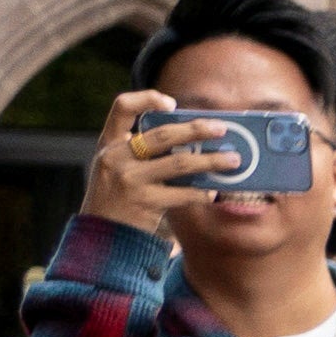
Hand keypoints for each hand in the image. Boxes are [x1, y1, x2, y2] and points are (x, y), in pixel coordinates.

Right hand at [86, 90, 236, 237]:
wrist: (102, 237)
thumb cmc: (118, 198)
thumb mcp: (118, 167)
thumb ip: (140, 152)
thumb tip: (189, 140)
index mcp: (109, 143)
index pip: (122, 107)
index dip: (146, 99)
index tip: (172, 103)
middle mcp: (116, 157)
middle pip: (161, 135)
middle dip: (195, 130)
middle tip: (221, 128)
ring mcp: (130, 179)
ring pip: (179, 163)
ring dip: (211, 161)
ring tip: (234, 160)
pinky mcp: (145, 202)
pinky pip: (182, 194)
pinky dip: (201, 193)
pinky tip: (215, 193)